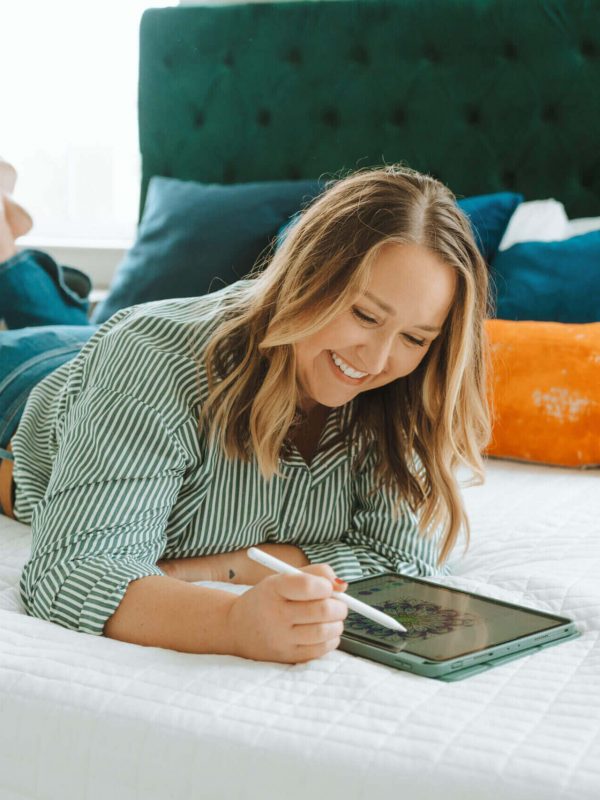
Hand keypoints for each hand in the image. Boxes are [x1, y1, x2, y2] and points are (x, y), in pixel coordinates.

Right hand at [226, 563, 348, 663]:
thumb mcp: (281, 578)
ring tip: (332, 618)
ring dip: (337, 623)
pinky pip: (321, 649)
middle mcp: (276, 615)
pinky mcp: (287, 657)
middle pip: (322, 610)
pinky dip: (331, 639)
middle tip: (338, 604)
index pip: (308, 585)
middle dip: (339, 606)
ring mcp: (281, 639)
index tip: (328, 587)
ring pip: (325, 631)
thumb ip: (313, 575)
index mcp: (273, 589)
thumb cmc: (266, 599)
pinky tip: (325, 631)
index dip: (326, 585)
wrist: (236, 628)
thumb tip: (342, 585)